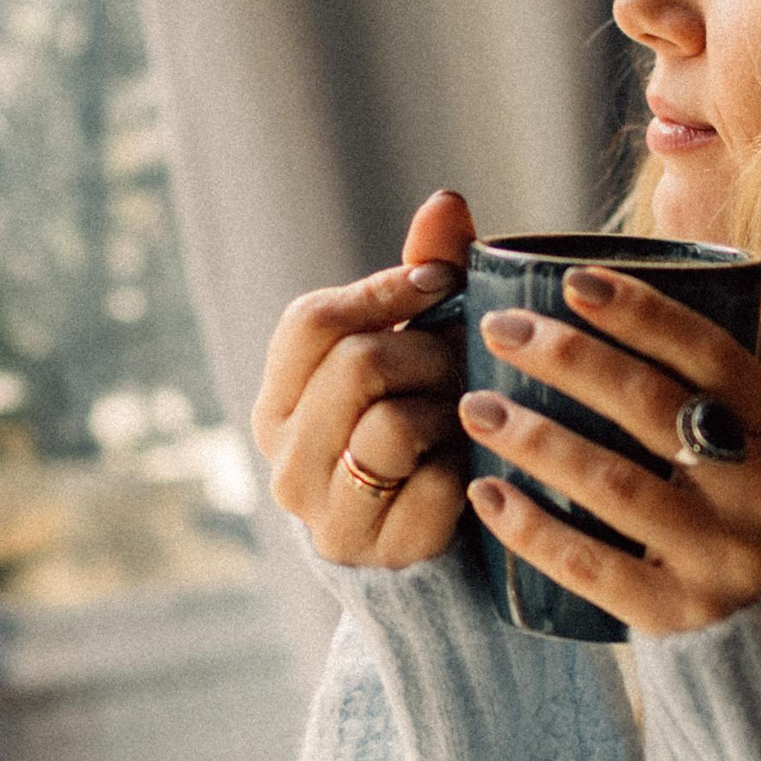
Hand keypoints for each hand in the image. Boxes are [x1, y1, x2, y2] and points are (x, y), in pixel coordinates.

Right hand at [254, 190, 476, 567]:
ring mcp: (327, 513)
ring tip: (475, 409)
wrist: (430, 562)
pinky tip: (481, 465)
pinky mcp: (379, 555)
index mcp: (278, 402)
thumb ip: (424, 279)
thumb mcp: (415, 356)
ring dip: (450, 406)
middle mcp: (285, 458)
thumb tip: (447, 198)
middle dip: (429, 349)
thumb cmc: (424, 436)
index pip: (310, 322)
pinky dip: (469, 466)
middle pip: (355, 365)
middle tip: (470, 355)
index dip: (383, 290)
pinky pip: (435, 486)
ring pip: (391, 424)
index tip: (442, 282)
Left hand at [459, 263, 760, 633]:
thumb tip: (678, 270)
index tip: (571, 280)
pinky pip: (591, 567)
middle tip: (498, 330)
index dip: (642, 312)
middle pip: (652, 410)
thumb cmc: (754, 507)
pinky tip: (484, 492)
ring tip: (476, 404)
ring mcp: (721, 559)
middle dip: (568, 361)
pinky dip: (531, 527)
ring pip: (613, 487)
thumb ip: (727, 372)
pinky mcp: (676, 615)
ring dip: (536, 439)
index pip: (711, 355)